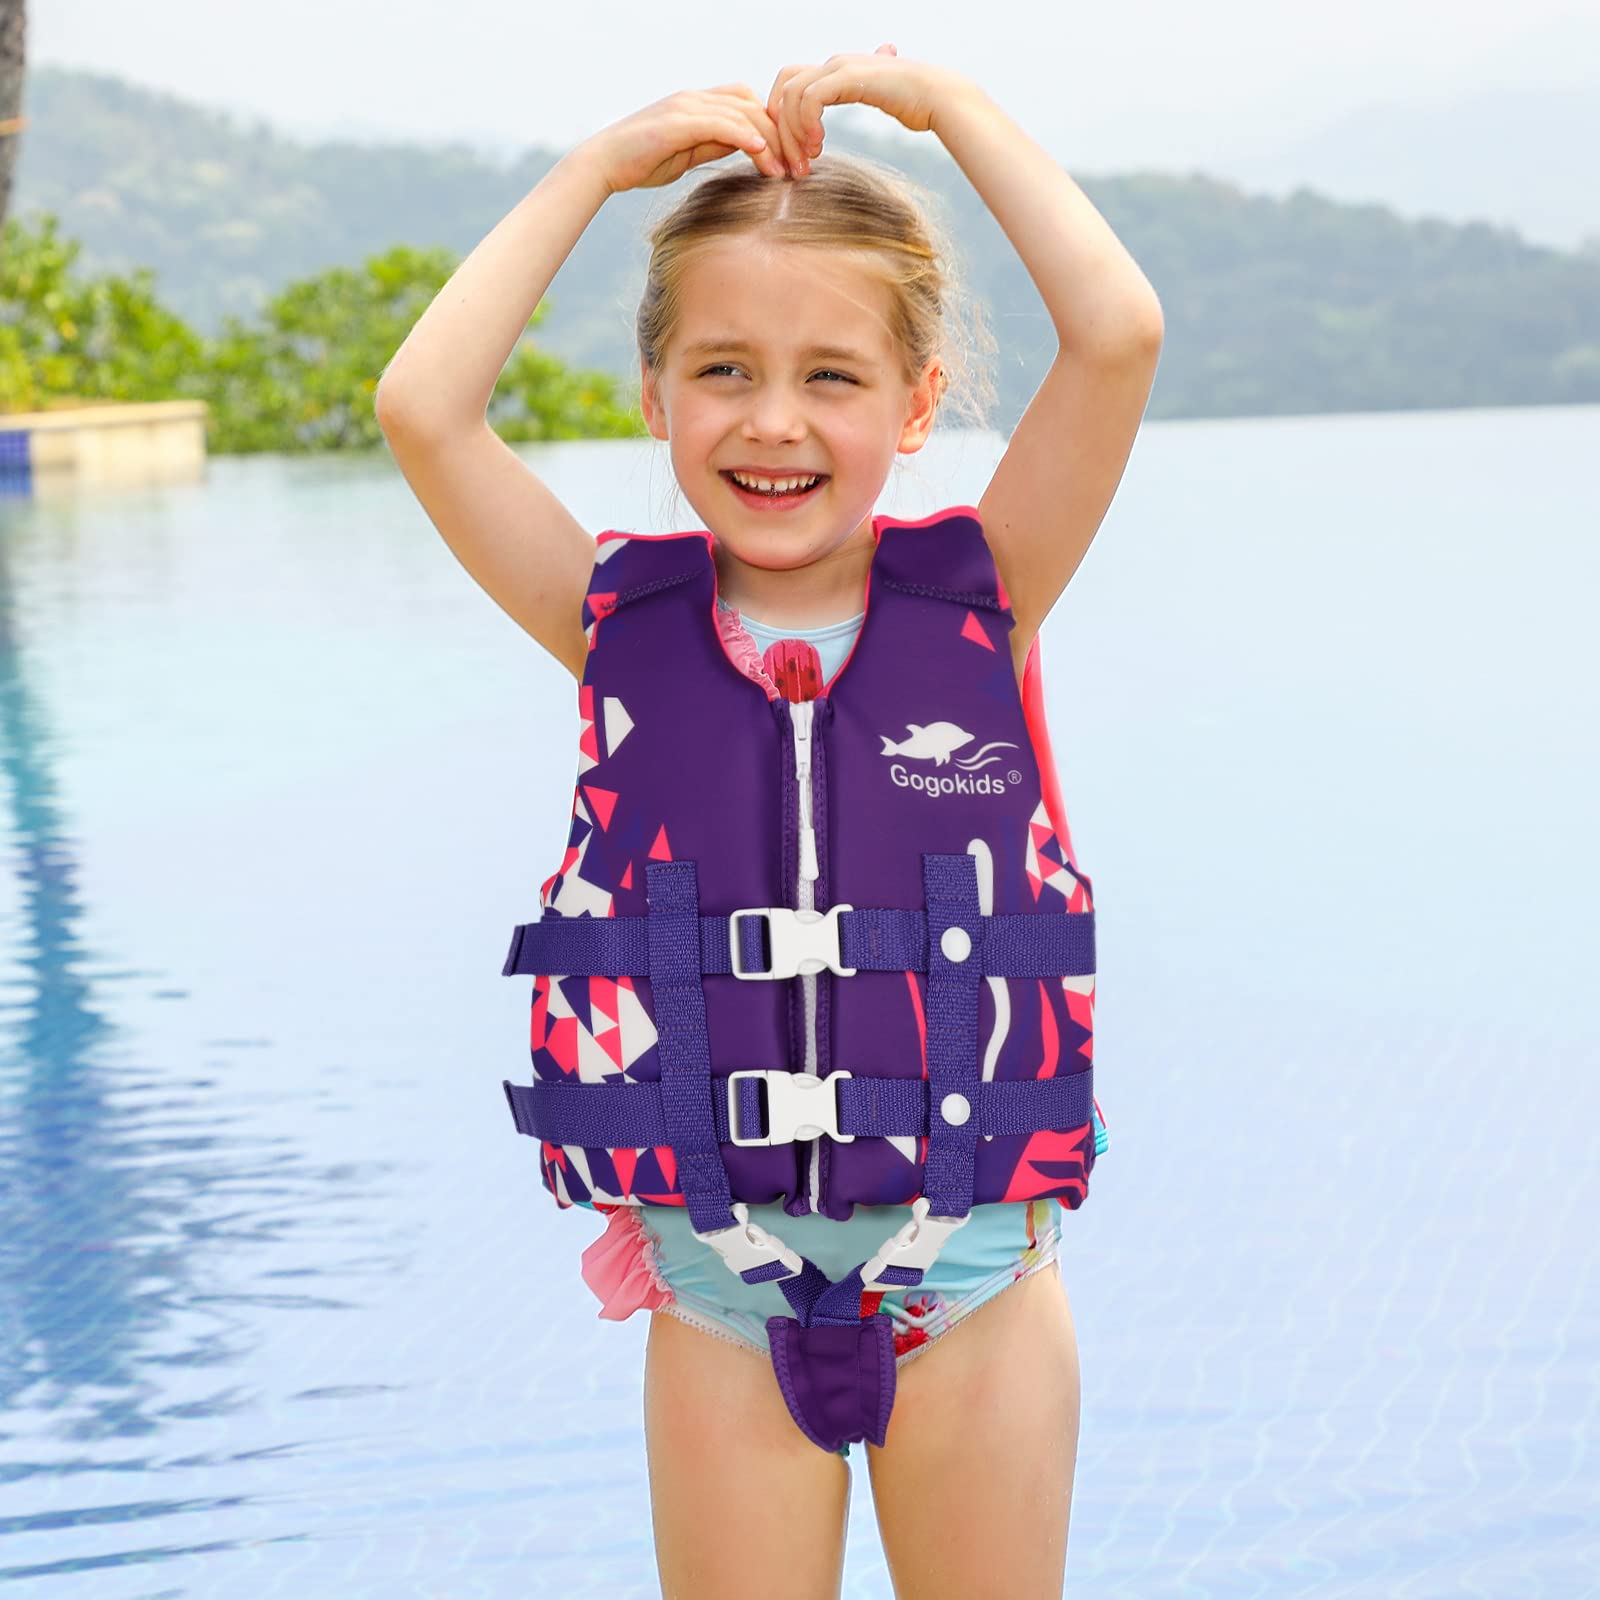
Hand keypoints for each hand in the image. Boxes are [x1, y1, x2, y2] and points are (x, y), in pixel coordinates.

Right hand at [582, 85, 788, 194]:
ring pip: (743, 114)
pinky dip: (745, 136)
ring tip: (785, 171)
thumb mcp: (690, 153)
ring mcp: (687, 106)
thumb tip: (746, 149)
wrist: (606, 163)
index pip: (751, 104)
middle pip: (754, 106)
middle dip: (782, 136)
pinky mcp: (677, 121)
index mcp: (701, 104)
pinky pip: (720, 122)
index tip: (792, 159)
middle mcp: (697, 98)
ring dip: (770, 142)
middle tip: (799, 167)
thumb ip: (716, 145)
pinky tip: (761, 154)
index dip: (776, 128)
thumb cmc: (644, 161)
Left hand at [764, 45, 958, 176]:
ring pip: (792, 95)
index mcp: (836, 69)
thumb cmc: (914, 104)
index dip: (783, 116)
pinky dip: (807, 123)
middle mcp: (834, 63)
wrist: (940, 97)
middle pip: (784, 88)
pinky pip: (810, 98)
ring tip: (808, 160)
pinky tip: (818, 145)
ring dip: (793, 133)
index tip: (795, 150)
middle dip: (782, 129)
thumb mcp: (876, 96)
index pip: (789, 82)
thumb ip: (860, 90)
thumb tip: (862, 86)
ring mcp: (841, 67)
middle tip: (794, 164)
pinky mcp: (850, 78)